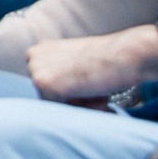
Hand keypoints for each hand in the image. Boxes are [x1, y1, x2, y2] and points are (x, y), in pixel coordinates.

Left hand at [27, 25, 157, 101]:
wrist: (124, 56)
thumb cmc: (107, 60)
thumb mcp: (77, 63)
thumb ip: (63, 75)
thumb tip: (60, 96)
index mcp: (42, 49)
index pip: (49, 84)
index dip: (72, 91)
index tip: (90, 87)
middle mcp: (34, 56)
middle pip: (48, 94)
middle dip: (74, 99)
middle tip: (99, 96)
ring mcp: (36, 69)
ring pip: (53, 102)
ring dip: (78, 104)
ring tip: (100, 96)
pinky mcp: (43, 82)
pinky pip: (58, 109)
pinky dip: (79, 108)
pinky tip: (96, 96)